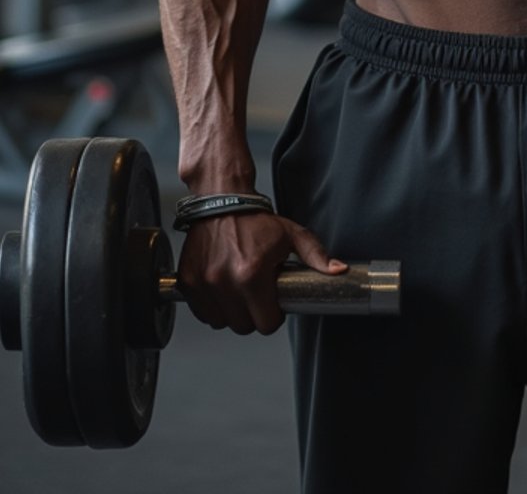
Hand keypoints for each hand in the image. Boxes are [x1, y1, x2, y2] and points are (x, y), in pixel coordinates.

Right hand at [177, 211, 345, 334]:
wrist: (220, 200)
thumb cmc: (255, 219)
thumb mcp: (291, 234)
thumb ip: (316, 256)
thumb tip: (338, 271)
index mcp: (251, 275)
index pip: (266, 324)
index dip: (273, 315)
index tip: (272, 302)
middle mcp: (224, 282)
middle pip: (243, 326)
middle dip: (253, 314)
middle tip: (256, 294)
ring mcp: (203, 284)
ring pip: (221, 322)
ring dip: (231, 312)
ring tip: (239, 289)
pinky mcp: (187, 282)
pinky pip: (202, 313)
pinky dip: (212, 306)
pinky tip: (222, 288)